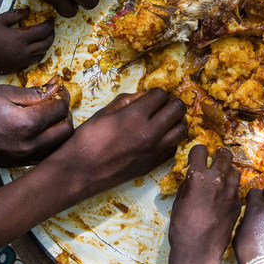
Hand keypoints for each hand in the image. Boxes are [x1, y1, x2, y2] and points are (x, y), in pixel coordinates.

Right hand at [0, 9, 53, 73]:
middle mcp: (22, 53)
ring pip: (40, 55)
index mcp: (20, 38)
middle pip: (45, 45)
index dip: (50, 24)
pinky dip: (35, 55)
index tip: (52, 19)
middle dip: (51, 35)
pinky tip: (31, 49)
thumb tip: (29, 10)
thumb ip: (16, 15)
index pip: (43, 31)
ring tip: (43, 38)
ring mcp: (18, 62)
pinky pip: (30, 62)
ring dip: (44, 46)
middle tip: (50, 28)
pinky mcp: (13, 68)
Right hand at [0, 82, 72, 166]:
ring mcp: (22, 158)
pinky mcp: (15, 164)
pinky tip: (39, 131)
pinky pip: (42, 155)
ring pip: (57, 146)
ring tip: (48, 116)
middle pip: (65, 131)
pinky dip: (48, 143)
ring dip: (59, 131)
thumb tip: (55, 89)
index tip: (58, 88)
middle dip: (64, 114)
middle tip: (55, 102)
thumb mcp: (3, 92)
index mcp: (26, 124)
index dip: (62, 95)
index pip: (59, 110)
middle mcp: (28, 145)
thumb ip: (33, 93)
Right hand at [52, 88, 186, 195]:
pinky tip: (162, 137)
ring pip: (182, 130)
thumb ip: (126, 100)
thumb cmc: (88, 139)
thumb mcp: (104, 113)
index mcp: (135, 116)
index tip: (152, 95)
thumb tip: (143, 95)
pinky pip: (174, 148)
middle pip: (178, 110)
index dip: (157, 92)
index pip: (161, 95)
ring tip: (167, 119)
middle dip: (172, 102)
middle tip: (164, 104)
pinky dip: (172, 139)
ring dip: (177, 121)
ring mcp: (154, 150)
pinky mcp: (153, 164)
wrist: (81, 171)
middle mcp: (150, 132)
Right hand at [168, 146, 241, 260]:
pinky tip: (224, 197)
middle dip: (218, 155)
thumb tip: (192, 178)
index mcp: (197, 177)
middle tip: (215, 160)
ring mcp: (230, 192)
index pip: (200, 149)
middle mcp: (216, 180)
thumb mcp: (179, 202)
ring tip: (221, 179)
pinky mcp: (238, 204)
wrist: (198, 250)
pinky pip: (237, 188)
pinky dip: (231, 189)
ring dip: (227, 171)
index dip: (198, 152)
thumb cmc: (182, 228)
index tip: (198, 157)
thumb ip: (188, 185)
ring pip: (234, 170)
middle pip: (224, 154)